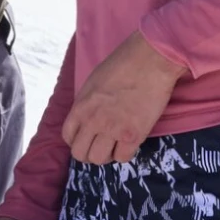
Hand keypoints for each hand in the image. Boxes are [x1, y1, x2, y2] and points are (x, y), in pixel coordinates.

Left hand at [62, 30, 186, 164]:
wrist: (150, 59)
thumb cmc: (124, 63)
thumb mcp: (94, 81)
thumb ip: (87, 102)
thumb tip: (88, 116)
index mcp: (81, 106)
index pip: (68, 137)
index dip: (77, 140)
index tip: (88, 138)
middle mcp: (93, 121)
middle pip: (81, 154)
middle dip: (90, 151)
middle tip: (102, 145)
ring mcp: (113, 130)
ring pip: (99, 159)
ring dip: (107, 154)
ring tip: (116, 144)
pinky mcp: (133, 135)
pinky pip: (122, 158)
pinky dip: (125, 153)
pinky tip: (130, 142)